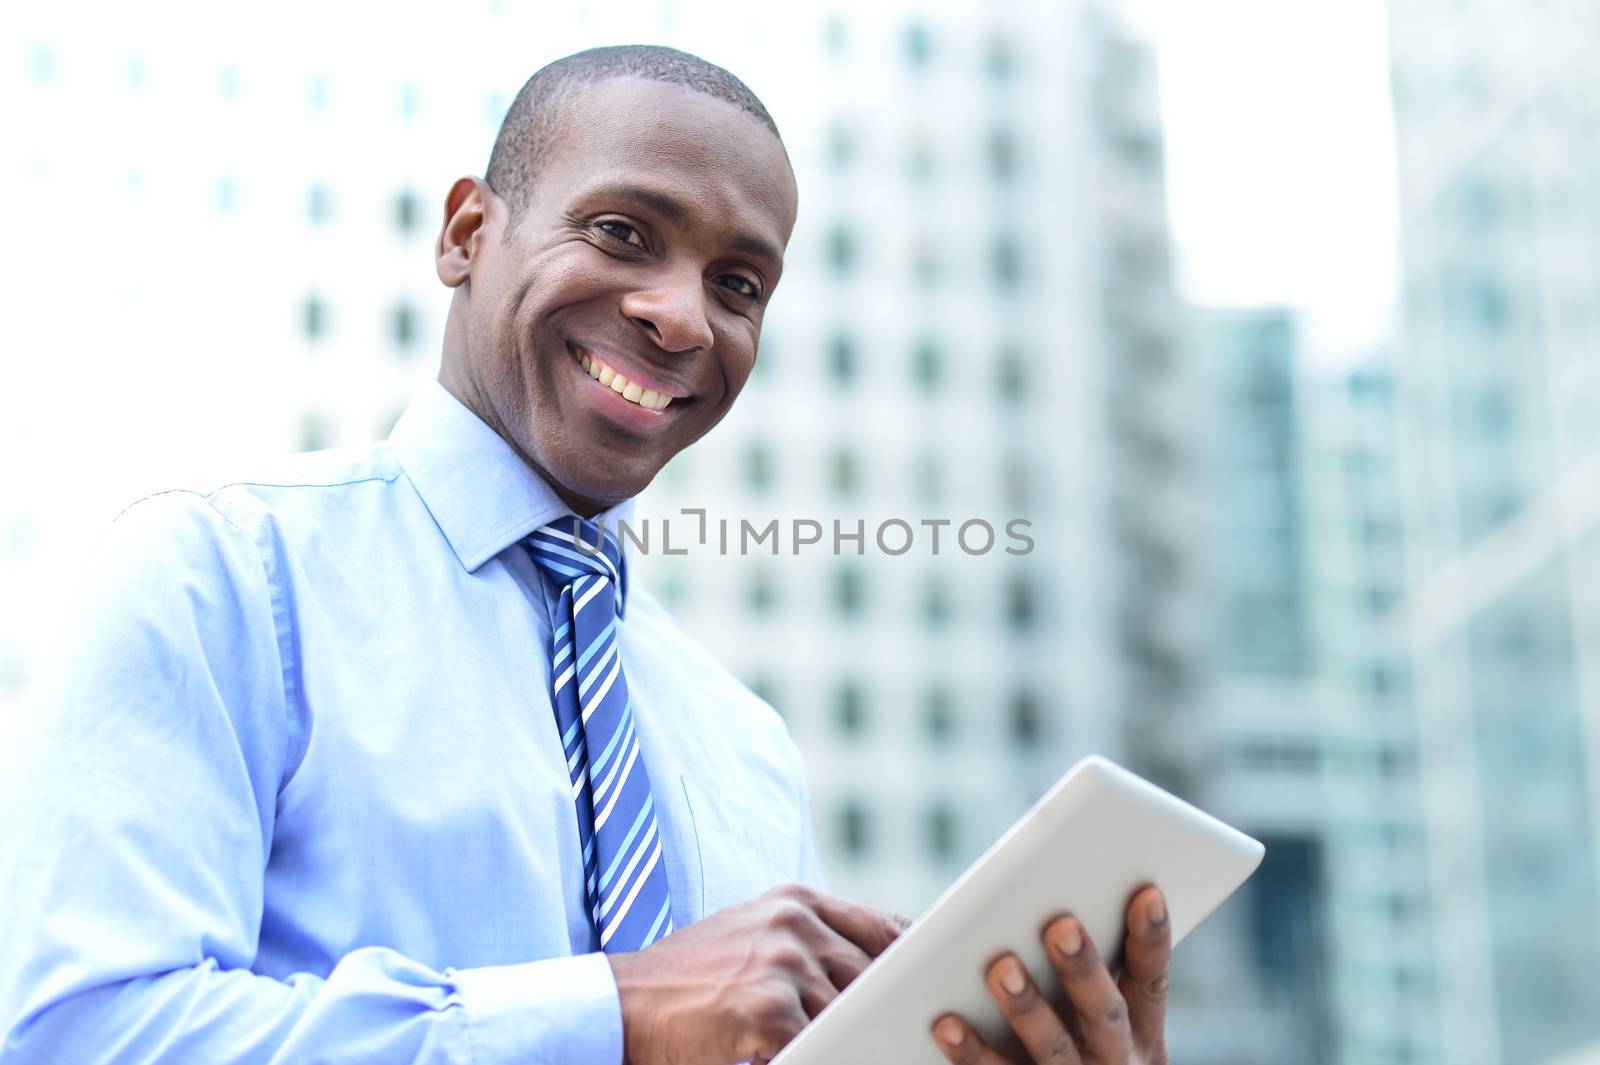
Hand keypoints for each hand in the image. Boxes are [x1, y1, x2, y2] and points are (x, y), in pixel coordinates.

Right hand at [607, 882, 909, 1064]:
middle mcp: (796, 923)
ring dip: (852, 1040)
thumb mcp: (752, 934)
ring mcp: (784, 964)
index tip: (927, 990)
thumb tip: (873, 966)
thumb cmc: (689, 979)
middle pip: (876, 976)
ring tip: (853, 1047)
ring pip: (851, 1015)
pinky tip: (806, 1055)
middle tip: (901, 1036)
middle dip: (884, 1012)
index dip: (911, 965)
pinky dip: (823, 1056)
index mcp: (796, 901)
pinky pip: (822, 1045)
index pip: (885, 929)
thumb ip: (808, 940)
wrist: (623, 1004)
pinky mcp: (769, 1010)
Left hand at [930, 885, 1170, 1064]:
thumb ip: (1090, 974)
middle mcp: (1116, 1062)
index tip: (1147, 894)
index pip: (1151, 982)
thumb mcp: (1106, 1024)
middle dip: (1083, 971)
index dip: (1152, 940)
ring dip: (1028, 1008)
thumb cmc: (1080, 1047)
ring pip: (1055, 1049)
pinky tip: (946, 1022)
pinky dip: (972, 1052)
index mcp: (1141, 1033)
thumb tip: (1058, 906)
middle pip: (1105, 1015)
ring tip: (1002, 967)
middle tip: (1061, 926)